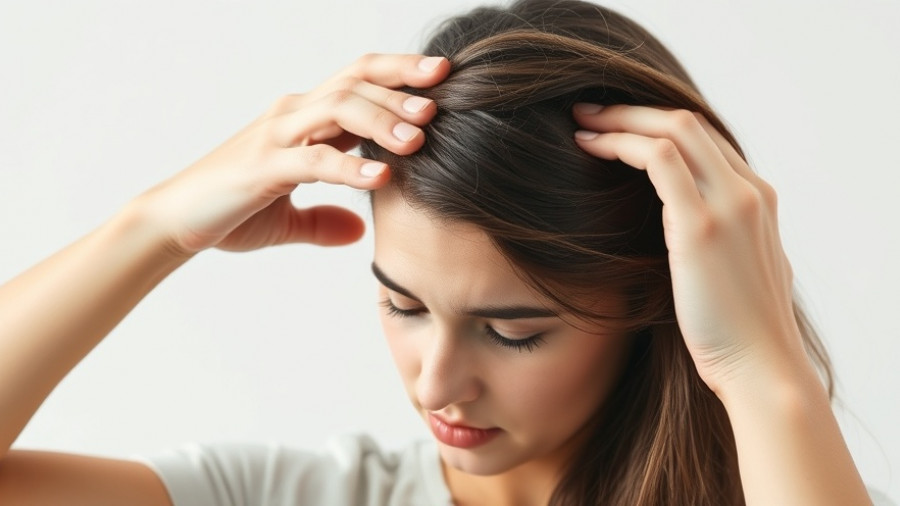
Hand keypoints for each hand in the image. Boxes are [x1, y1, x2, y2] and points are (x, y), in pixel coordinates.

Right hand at [130, 54, 449, 255]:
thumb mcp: (288, 219)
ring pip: (337, 108)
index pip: (358, 81)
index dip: (399, 75)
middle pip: (355, 80)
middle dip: (402, 85)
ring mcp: (275, 137)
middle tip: (442, 96)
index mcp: (303, 119)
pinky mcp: (262, 167)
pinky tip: (382, 176)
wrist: (173, 224)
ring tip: (420, 139)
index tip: (442, 79)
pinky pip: (313, 158)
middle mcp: (292, 116)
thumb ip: (324, 220)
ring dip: (382, 120)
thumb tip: (359, 229)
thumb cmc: (228, 213)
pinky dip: (350, 165)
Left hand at [573, 104, 808, 392]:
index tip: (617, 126)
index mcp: (757, 199)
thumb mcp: (735, 272)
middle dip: (633, 110)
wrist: (761, 369)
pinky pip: (658, 159)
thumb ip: (718, 241)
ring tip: (581, 120)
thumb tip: (683, 233)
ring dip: (621, 118)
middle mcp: (749, 191)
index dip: (655, 124)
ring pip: (673, 129)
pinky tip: (590, 146)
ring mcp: (731, 203)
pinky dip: (620, 144)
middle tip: (588, 109)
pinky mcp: (703, 225)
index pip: (704, 139)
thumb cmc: (738, 333)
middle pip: (687, 122)